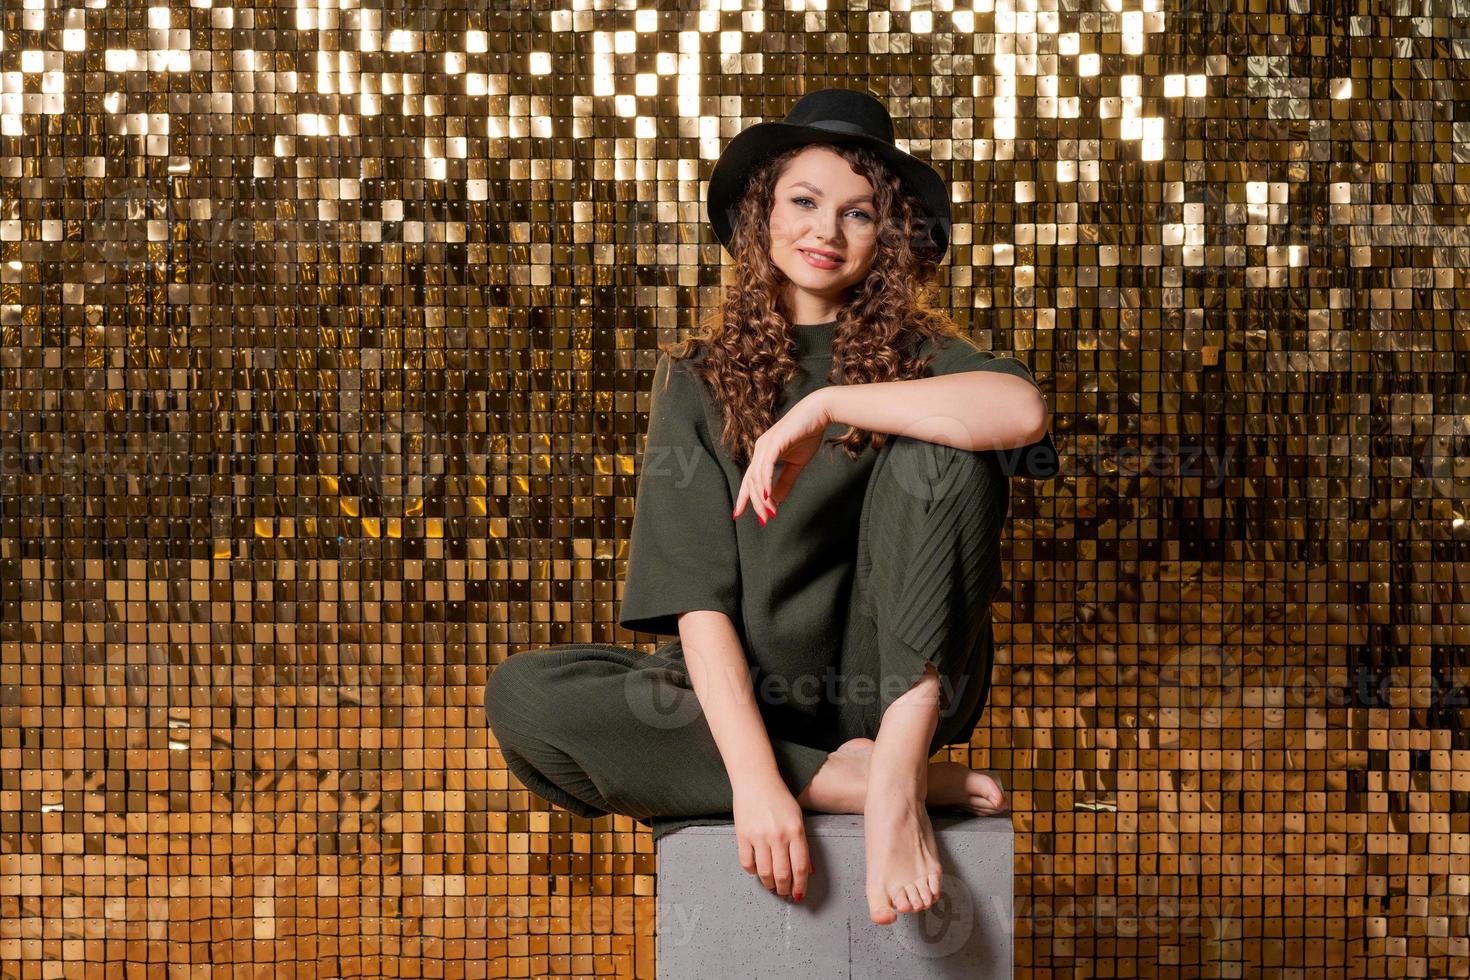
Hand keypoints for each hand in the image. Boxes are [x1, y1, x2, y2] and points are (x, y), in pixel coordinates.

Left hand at [731, 390, 835, 524]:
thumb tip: (777, 500)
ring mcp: (765, 445)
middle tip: (764, 520)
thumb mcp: (796, 463)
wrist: (819, 413)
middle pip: (750, 481)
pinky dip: (766, 482)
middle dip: (755, 503)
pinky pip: (766, 466)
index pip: (749, 479)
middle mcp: (760, 449)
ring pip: (757, 477)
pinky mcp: (774, 443)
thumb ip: (785, 481)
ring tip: (769, 513)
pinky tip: (767, 495)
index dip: (744, 497)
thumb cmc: (807, 434)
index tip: (738, 513)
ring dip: (762, 497)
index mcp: (763, 453)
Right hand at [732, 778, 814, 901]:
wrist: (755, 780)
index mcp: (795, 831)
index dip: (800, 885)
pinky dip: (752, 872)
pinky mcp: (742, 835)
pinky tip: (756, 871)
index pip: (800, 867)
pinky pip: (747, 863)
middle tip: (784, 893)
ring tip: (771, 886)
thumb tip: (808, 871)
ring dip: (769, 884)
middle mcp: (778, 836)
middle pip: (782, 874)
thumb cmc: (779, 797)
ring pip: (765, 872)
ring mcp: (759, 836)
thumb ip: (802, 844)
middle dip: (784, 889)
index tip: (799, 894)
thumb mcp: (797, 818)